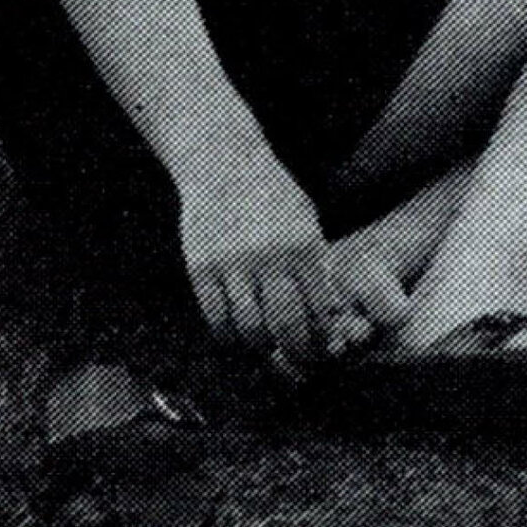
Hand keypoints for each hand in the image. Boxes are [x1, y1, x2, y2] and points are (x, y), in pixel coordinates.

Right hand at [180, 157, 380, 365]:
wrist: (225, 166)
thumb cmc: (273, 197)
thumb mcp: (306, 221)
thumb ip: (314, 261)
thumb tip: (325, 311)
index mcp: (305, 245)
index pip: (318, 308)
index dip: (321, 337)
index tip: (322, 349)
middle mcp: (271, 257)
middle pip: (285, 326)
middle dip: (295, 351)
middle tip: (298, 361)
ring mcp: (233, 264)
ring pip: (248, 328)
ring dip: (259, 347)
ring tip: (266, 347)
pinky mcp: (201, 268)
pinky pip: (215, 317)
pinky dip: (227, 335)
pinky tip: (235, 335)